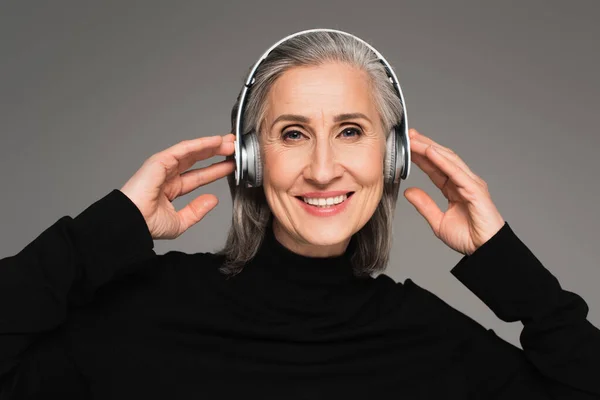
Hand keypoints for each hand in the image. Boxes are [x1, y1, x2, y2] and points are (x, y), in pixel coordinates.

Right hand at [120, 134, 234, 239]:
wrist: (132, 224)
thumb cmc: (147, 225)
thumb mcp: (180, 222)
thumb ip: (196, 211)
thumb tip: (213, 200)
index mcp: (171, 189)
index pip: (198, 176)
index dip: (215, 170)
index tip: (231, 166)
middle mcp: (168, 175)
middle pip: (196, 160)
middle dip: (215, 153)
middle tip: (233, 148)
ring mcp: (163, 166)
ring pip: (191, 151)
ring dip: (211, 145)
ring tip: (229, 142)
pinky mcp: (159, 160)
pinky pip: (183, 149)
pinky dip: (200, 144)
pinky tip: (214, 141)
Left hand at [403, 128, 504, 255]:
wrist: (485, 251)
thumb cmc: (469, 238)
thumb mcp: (438, 221)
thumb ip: (424, 205)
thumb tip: (408, 191)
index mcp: (454, 189)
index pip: (435, 168)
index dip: (421, 156)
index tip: (407, 146)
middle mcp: (463, 183)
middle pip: (441, 159)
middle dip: (425, 145)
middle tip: (409, 135)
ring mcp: (470, 184)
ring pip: (448, 160)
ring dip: (430, 148)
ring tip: (415, 139)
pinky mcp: (475, 190)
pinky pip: (456, 172)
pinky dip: (443, 161)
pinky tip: (430, 152)